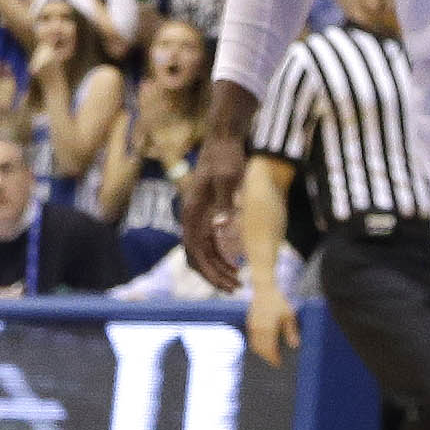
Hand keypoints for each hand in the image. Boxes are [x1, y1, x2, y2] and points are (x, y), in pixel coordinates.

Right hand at [174, 127, 249, 286]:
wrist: (223, 140)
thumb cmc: (226, 157)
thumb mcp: (228, 177)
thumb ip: (224, 202)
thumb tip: (220, 226)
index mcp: (192, 212)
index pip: (195, 250)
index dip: (210, 270)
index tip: (227, 283)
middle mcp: (191, 217)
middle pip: (196, 256)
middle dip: (214, 275)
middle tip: (236, 288)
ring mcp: (198, 217)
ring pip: (202, 252)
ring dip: (217, 268)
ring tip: (237, 281)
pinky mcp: (207, 214)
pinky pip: (209, 243)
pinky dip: (220, 256)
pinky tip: (235, 262)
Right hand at [244, 276, 297, 365]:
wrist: (264, 289)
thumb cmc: (277, 301)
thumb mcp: (288, 315)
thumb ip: (291, 331)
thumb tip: (295, 345)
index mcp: (268, 329)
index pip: (269, 349)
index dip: (274, 358)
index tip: (279, 364)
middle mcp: (258, 329)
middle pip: (261, 350)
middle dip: (267, 358)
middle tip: (275, 363)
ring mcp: (253, 326)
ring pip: (255, 346)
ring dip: (261, 353)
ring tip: (270, 357)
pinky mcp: (250, 323)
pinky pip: (252, 339)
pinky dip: (257, 346)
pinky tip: (264, 346)